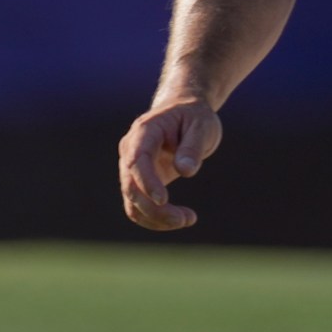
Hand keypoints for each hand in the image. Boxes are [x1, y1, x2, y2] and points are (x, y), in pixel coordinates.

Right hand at [118, 98, 224, 230]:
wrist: (184, 112)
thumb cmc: (193, 117)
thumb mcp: (201, 126)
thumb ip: (192, 148)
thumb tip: (185, 171)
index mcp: (144, 131)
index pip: (136, 160)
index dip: (146, 181)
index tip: (164, 200)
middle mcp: (130, 150)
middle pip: (131, 187)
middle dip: (155, 209)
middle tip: (187, 219)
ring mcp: (131, 167)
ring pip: (132, 202)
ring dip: (156, 218)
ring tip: (188, 219)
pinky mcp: (139, 182)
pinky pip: (138, 207)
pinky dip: (155, 219)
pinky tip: (180, 218)